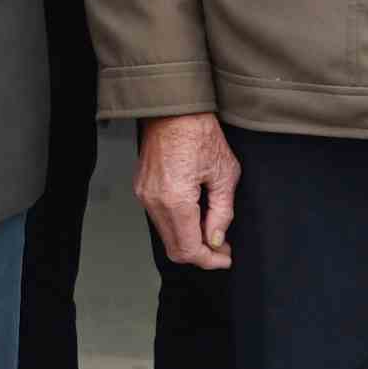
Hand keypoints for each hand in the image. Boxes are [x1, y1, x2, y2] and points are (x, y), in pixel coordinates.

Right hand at [136, 113, 240, 269]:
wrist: (173, 108)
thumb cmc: (200, 133)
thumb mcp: (225, 174)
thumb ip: (222, 213)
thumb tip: (216, 239)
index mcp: (175, 200)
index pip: (188, 250)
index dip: (210, 260)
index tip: (226, 257)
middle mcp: (154, 202)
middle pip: (174, 248)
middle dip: (200, 254)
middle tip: (222, 247)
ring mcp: (144, 195)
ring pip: (166, 235)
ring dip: (189, 240)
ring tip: (212, 229)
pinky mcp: (141, 188)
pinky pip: (159, 218)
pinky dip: (178, 225)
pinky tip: (196, 215)